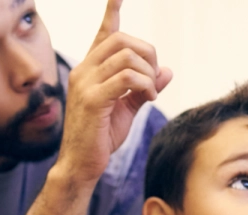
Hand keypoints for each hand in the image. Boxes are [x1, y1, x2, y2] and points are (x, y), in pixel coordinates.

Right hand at [58, 0, 171, 183]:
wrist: (80, 166)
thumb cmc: (100, 138)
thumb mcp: (127, 109)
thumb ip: (144, 87)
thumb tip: (167, 70)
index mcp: (90, 70)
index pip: (103, 33)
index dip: (112, 11)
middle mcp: (84, 71)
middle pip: (123, 39)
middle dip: (149, 54)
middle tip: (154, 79)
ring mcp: (86, 84)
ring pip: (127, 56)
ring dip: (149, 73)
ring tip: (151, 93)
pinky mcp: (93, 100)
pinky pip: (127, 78)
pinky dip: (146, 85)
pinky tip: (149, 98)